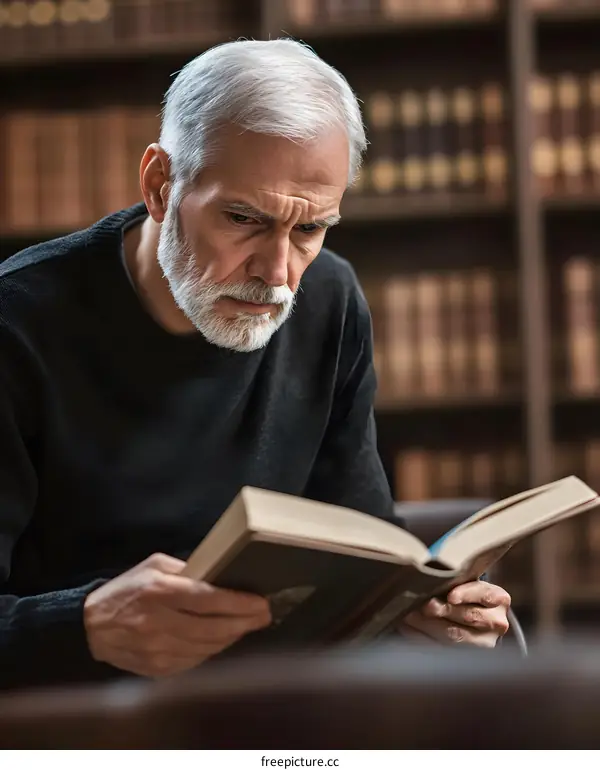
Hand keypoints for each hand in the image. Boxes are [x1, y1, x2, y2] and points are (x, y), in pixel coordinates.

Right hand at [83, 552, 270, 677]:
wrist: (90, 626)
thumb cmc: (127, 589)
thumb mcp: (154, 566)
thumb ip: (186, 569)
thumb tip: (220, 574)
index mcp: (160, 592)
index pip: (209, 599)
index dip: (239, 603)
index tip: (261, 603)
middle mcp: (160, 623)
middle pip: (214, 627)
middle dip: (244, 622)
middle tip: (264, 615)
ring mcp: (158, 650)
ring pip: (208, 647)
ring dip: (232, 637)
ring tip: (246, 626)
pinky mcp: (157, 668)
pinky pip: (195, 661)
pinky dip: (212, 650)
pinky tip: (222, 639)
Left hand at [399, 580, 510, 647]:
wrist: (476, 617)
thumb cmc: (467, 593)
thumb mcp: (468, 583)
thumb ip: (455, 580)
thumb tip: (429, 578)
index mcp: (499, 599)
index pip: (485, 594)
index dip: (467, 594)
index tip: (451, 596)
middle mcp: (496, 622)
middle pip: (469, 616)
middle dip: (443, 610)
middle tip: (423, 605)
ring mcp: (484, 643)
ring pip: (455, 636)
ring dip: (428, 625)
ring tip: (409, 616)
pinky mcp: (468, 656)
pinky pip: (442, 648)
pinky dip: (422, 637)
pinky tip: (407, 629)